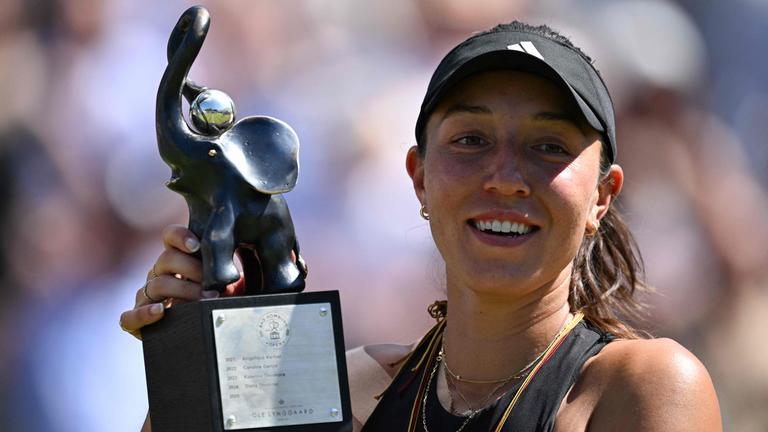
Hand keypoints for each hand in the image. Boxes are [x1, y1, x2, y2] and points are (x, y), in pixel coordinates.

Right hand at [118, 225, 240, 339]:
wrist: (206, 337)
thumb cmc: (221, 306)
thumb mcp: (228, 287)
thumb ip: (229, 274)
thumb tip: (243, 272)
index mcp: (177, 259)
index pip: (170, 237)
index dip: (180, 237)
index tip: (197, 246)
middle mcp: (158, 274)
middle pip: (165, 260)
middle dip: (191, 269)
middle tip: (213, 283)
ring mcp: (146, 296)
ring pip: (156, 285)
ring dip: (181, 291)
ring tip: (204, 300)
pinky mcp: (136, 321)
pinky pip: (129, 316)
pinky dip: (143, 314)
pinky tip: (161, 312)